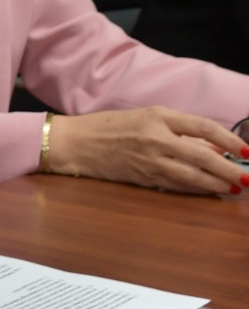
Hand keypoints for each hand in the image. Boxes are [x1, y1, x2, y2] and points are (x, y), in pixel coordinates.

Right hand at [48, 107, 248, 195]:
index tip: (247, 150)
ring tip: (233, 187)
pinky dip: (195, 190)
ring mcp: (149, 160)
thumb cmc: (110, 126)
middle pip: (203, 157)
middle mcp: (155, 138)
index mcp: (158, 117)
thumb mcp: (146, 118)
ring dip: (216, 184)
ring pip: (192, 176)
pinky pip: (176, 186)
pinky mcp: (142, 177)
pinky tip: (209, 191)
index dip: (230, 140)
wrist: (77, 143)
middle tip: (247, 177)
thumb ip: (178, 131)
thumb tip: (213, 147)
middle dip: (229, 169)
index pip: (204, 128)